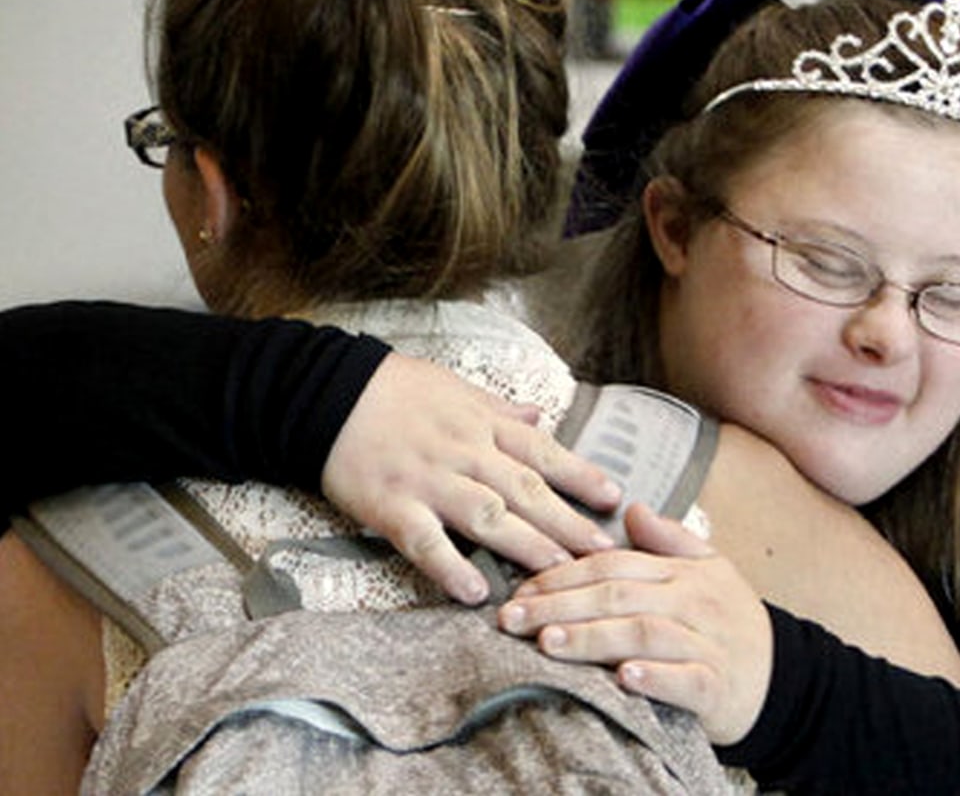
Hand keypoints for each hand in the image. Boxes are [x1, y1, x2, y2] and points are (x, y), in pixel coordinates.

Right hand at [321, 352, 622, 603]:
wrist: (325, 393)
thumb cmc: (394, 389)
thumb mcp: (457, 388)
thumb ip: (501, 410)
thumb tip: (541, 417)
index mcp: (483, 425)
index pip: (544, 452)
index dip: (581, 476)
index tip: (614, 499)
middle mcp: (465, 453)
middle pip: (527, 490)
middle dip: (569, 523)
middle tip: (605, 553)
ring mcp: (429, 481)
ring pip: (488, 516)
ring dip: (527, 546)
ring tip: (560, 575)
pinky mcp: (392, 506)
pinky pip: (426, 542)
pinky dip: (451, 567)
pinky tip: (475, 591)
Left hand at [498, 503, 773, 743]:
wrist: (783, 676)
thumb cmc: (732, 621)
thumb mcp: (710, 568)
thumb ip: (669, 539)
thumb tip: (631, 508)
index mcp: (682, 572)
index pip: (614, 564)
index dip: (564, 574)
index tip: (521, 588)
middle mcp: (692, 602)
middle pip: (618, 595)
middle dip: (560, 605)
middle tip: (514, 617)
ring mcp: (706, 643)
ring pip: (643, 634)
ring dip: (593, 638)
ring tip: (550, 643)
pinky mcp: (716, 686)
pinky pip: (684, 678)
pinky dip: (653, 678)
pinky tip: (622, 678)